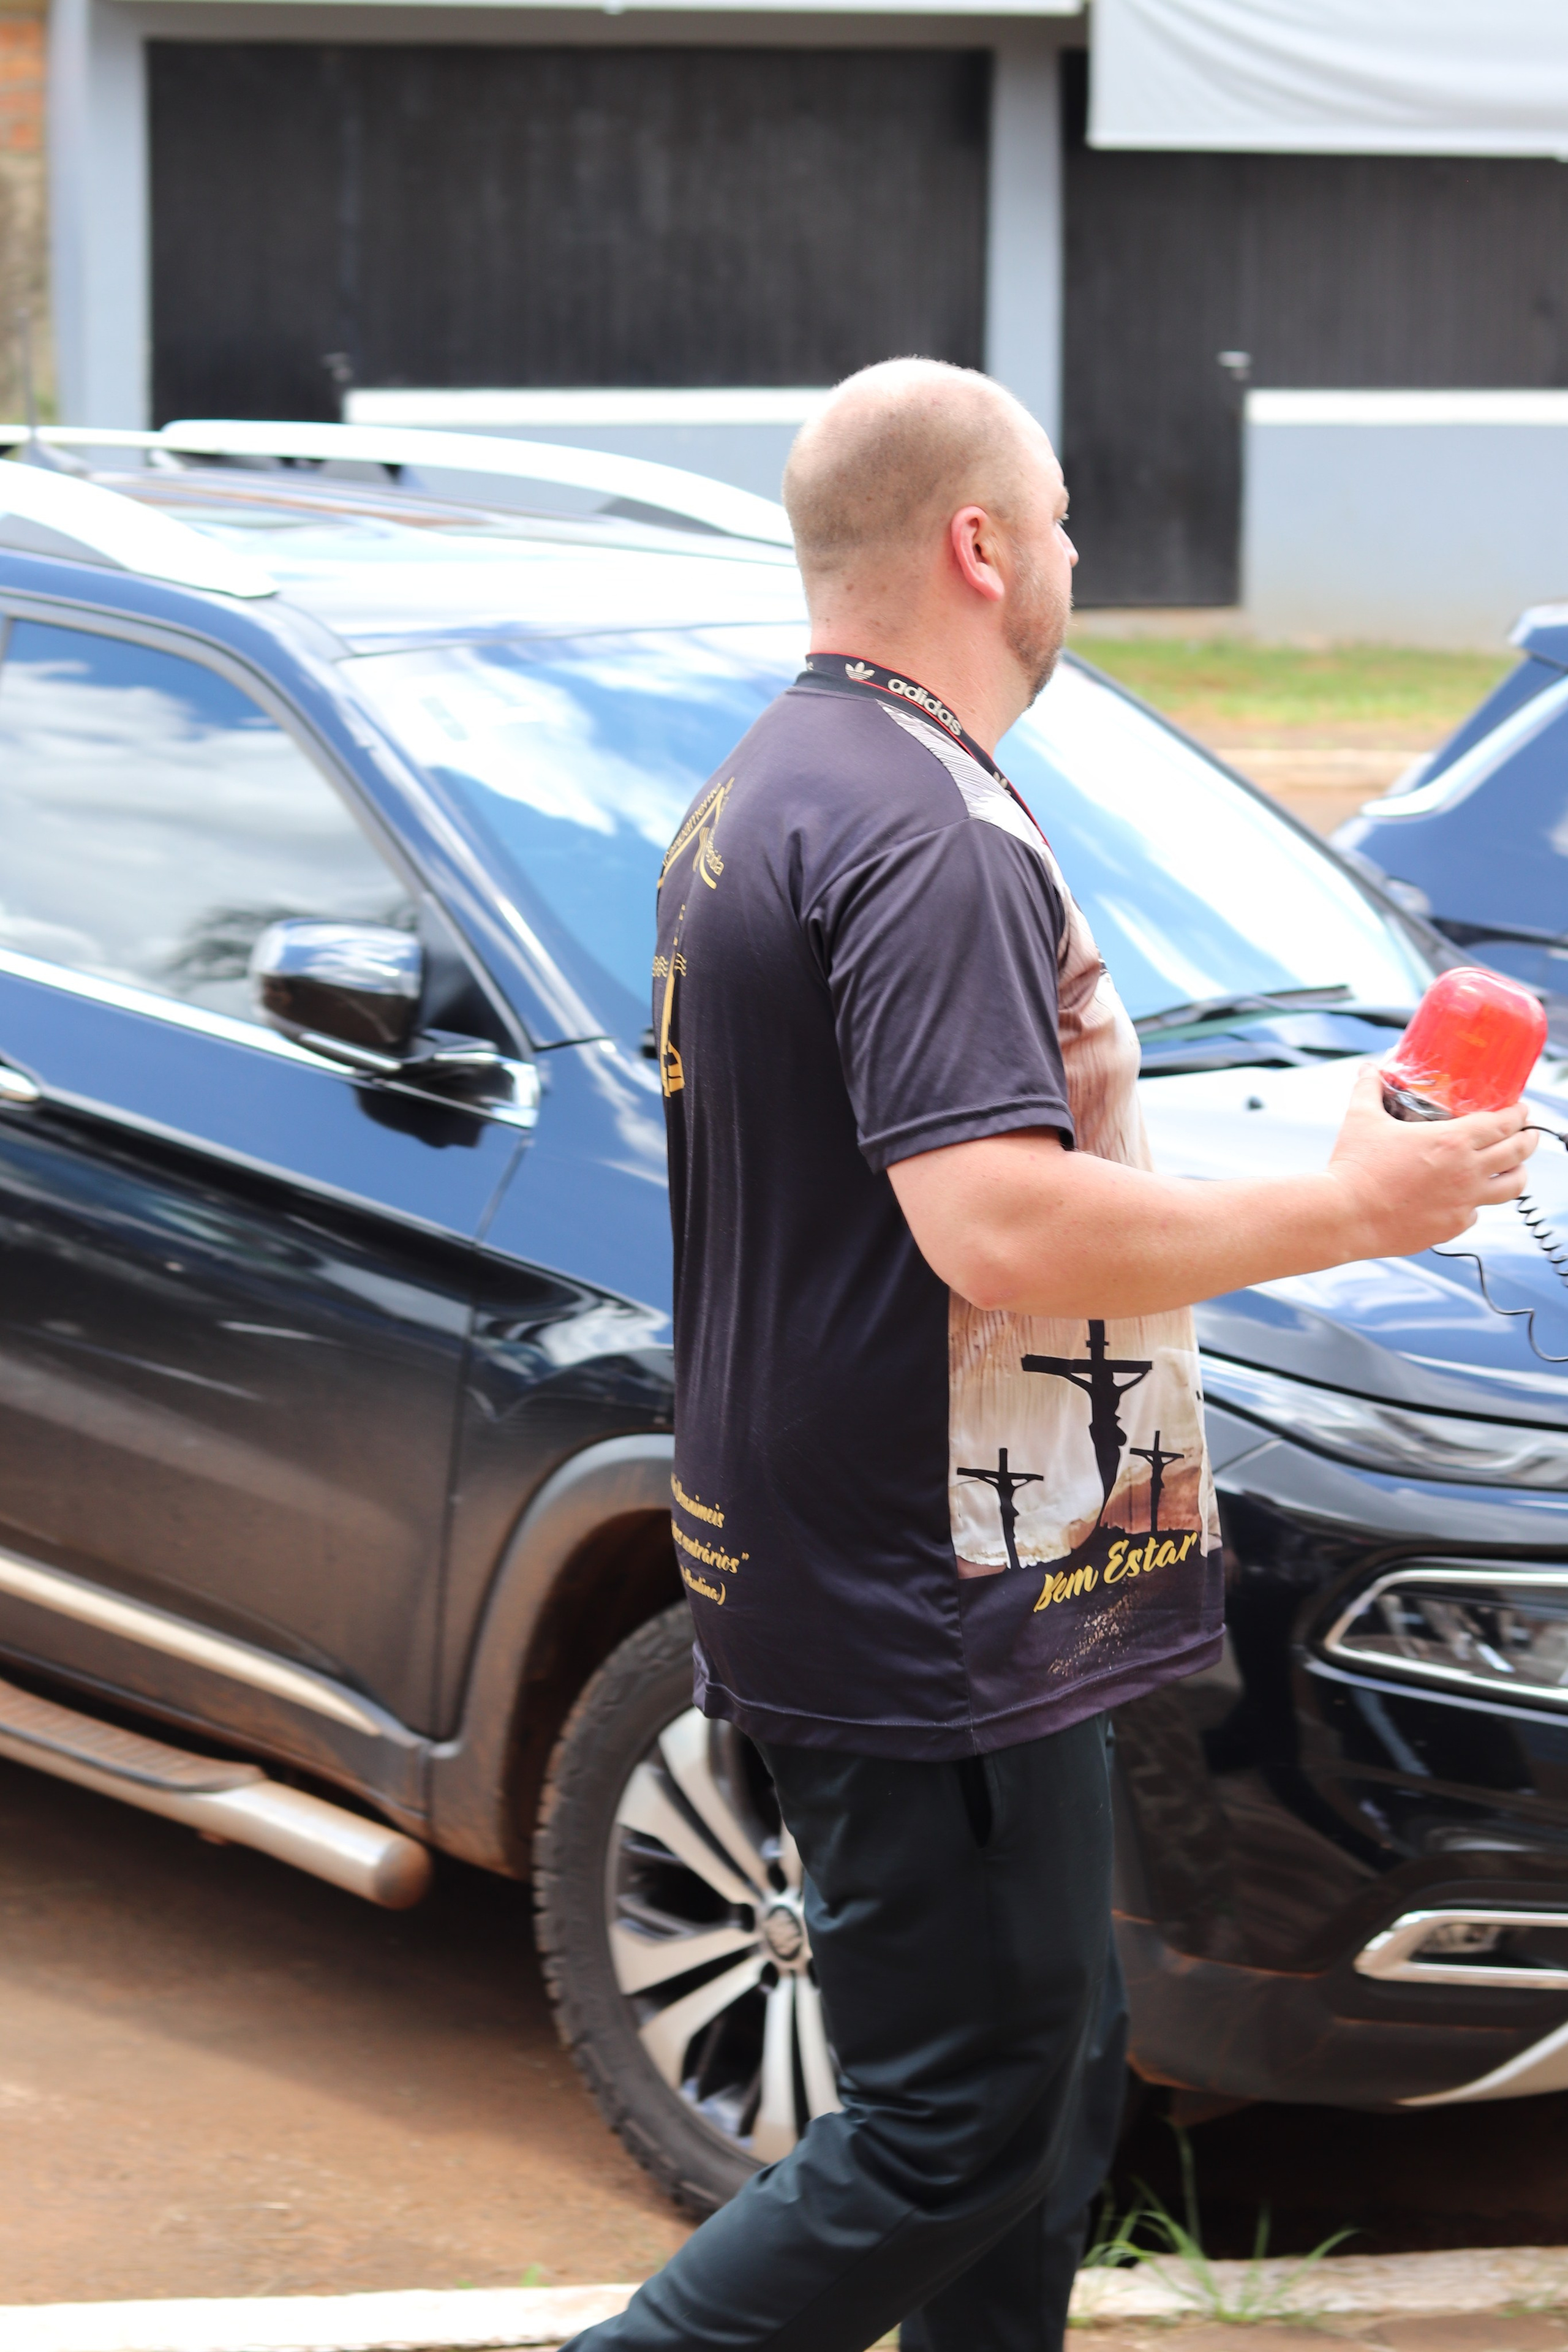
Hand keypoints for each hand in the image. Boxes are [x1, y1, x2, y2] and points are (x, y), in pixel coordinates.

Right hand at [1325, 1064, 1537, 1258]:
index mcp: (1453, 1141)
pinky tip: (1465, 1199)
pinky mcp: (1451, 1227)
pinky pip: (1476, 1214)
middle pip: (1518, 1152)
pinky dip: (1475, 1204)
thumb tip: (1367, 1069)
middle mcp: (1467, 1172)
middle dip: (1528, 1140)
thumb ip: (1368, 1089)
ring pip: (1511, 1188)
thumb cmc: (1354, 1166)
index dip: (1519, 1113)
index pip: (1505, 1123)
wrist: (1346, 1215)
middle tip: (1527, 1134)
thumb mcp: (1362, 1119)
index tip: (1521, 1109)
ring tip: (1514, 1169)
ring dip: (1517, 1174)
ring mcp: (1463, 1203)